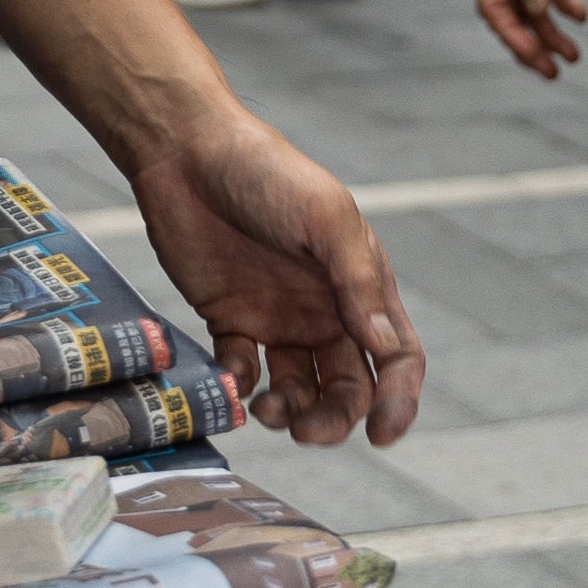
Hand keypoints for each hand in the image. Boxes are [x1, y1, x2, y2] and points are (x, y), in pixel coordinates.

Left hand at [127, 108, 423, 449]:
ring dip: (291, 412)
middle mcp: (326, 310)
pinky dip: (241, 388)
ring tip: (267, 410)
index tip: (384, 434)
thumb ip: (359, 282)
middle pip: (348, 386)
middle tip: (308, 429)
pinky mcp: (231, 321)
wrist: (188, 153)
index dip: (399, 400)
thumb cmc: (269, 175)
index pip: (397, 357)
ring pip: (298, 389)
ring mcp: (278, 318)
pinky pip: (244, 372)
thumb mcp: (326, 219)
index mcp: (362, 285)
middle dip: (336, 418)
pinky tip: (232, 379)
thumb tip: (388, 348)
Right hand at [463, 0, 587, 77]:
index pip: (494, 6)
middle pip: (512, 10)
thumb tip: (538, 11)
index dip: (514, 37)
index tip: (536, 61)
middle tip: (556, 71)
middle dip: (532, 42)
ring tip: (573, 54)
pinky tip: (580, 15)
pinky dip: (563, 0)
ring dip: (550, 27)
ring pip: (532, 0)